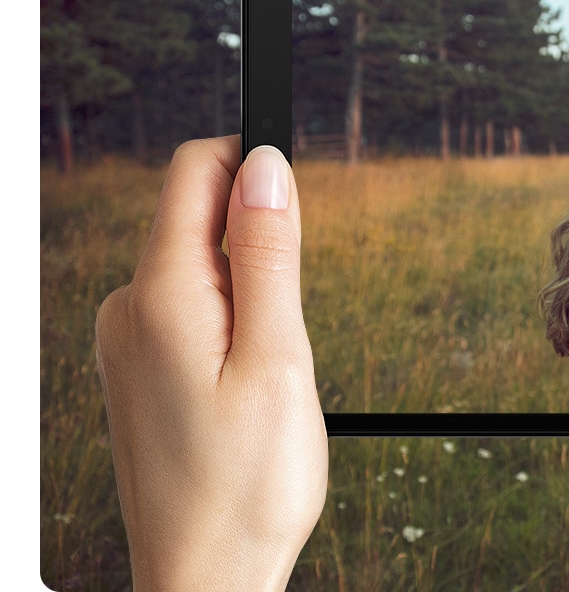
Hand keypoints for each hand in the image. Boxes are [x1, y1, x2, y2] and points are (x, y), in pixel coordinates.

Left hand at [95, 137, 327, 591]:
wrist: (205, 578)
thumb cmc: (246, 486)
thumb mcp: (280, 359)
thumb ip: (271, 254)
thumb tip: (266, 166)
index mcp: (159, 296)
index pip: (194, 171)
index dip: (253, 164)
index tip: (296, 205)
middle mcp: (127, 309)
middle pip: (197, 215)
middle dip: (259, 244)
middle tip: (287, 331)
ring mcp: (126, 340)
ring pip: (199, 266)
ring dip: (249, 293)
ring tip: (266, 373)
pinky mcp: (138, 369)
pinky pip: (189, 309)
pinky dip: (230, 326)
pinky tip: (245, 389)